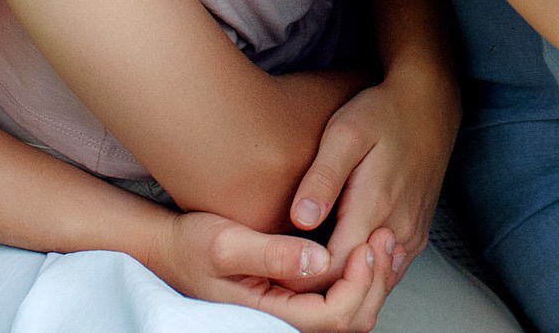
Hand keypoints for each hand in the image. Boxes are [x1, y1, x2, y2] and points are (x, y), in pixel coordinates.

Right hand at [142, 208, 392, 331]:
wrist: (173, 251)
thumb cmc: (194, 246)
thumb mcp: (226, 243)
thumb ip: (272, 254)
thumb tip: (320, 260)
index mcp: (271, 315)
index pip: (335, 317)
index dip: (360, 284)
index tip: (368, 243)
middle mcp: (285, 323)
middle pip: (351, 322)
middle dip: (375, 282)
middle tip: (385, 236)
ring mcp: (291, 315)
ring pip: (350, 315)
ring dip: (372, 280)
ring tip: (382, 239)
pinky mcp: (295, 303)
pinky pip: (339, 303)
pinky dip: (359, 279)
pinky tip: (366, 249)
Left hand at [287, 68, 457, 294]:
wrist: (428, 104)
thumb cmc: (382, 114)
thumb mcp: (344, 133)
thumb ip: (323, 178)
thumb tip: (301, 220)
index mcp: (374, 208)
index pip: (332, 271)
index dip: (299, 276)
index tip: (274, 263)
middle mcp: (397, 229)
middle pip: (351, 284)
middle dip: (316, 283)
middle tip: (283, 265)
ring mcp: (410, 235)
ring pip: (371, 281)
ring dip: (339, 279)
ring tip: (306, 258)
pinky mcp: (415, 235)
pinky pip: (386, 270)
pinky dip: (361, 269)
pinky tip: (337, 250)